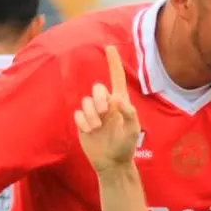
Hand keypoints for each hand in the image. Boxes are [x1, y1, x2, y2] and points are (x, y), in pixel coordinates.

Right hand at [74, 45, 140, 173]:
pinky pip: (78, 113)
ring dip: (91, 114)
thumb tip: (119, 99)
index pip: (116, 79)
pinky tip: (90, 131)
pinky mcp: (83, 122)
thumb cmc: (126, 147)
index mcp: (120, 104)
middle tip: (105, 112)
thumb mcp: (132, 131)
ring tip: (97, 127)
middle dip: (99, 98)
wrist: (112, 163)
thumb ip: (129, 114)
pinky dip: (83, 121)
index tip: (109, 47)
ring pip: (86, 101)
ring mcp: (94, 113)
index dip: (113, 63)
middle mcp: (106, 105)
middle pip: (98, 89)